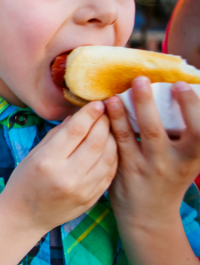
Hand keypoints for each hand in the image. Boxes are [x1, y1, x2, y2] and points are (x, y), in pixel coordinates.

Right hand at [0, 102, 117, 233]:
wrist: (24, 216)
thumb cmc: (24, 181)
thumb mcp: (33, 154)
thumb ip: (56, 135)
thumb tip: (77, 116)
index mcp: (48, 161)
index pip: (75, 130)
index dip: (89, 113)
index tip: (97, 102)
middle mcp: (67, 176)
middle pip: (96, 141)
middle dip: (105, 122)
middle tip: (108, 110)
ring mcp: (82, 189)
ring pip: (108, 156)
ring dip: (113, 137)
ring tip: (111, 126)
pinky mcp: (92, 199)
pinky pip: (110, 172)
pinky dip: (113, 156)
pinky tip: (111, 146)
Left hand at [106, 77, 199, 227]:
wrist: (149, 214)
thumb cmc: (171, 176)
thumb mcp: (187, 158)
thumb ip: (185, 134)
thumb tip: (181, 93)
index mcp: (191, 157)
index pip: (197, 132)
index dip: (191, 107)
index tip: (180, 85)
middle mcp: (168, 163)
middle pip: (157, 131)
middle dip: (147, 103)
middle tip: (140, 79)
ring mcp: (142, 167)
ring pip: (130, 136)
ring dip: (121, 112)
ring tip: (116, 93)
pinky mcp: (122, 169)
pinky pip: (114, 144)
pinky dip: (110, 124)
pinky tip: (104, 109)